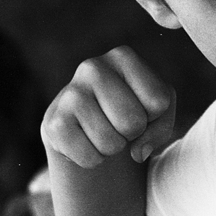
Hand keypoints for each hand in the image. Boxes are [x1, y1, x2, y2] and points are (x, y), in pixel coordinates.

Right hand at [41, 46, 175, 167]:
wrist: (87, 121)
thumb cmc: (132, 109)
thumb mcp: (159, 111)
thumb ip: (162, 128)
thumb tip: (138, 153)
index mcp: (123, 56)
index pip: (158, 101)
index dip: (155, 115)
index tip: (141, 107)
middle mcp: (93, 68)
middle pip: (133, 122)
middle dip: (133, 133)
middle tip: (120, 123)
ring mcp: (69, 94)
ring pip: (112, 143)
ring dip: (114, 147)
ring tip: (104, 129)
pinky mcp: (53, 123)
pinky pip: (90, 158)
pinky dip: (95, 159)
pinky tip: (86, 140)